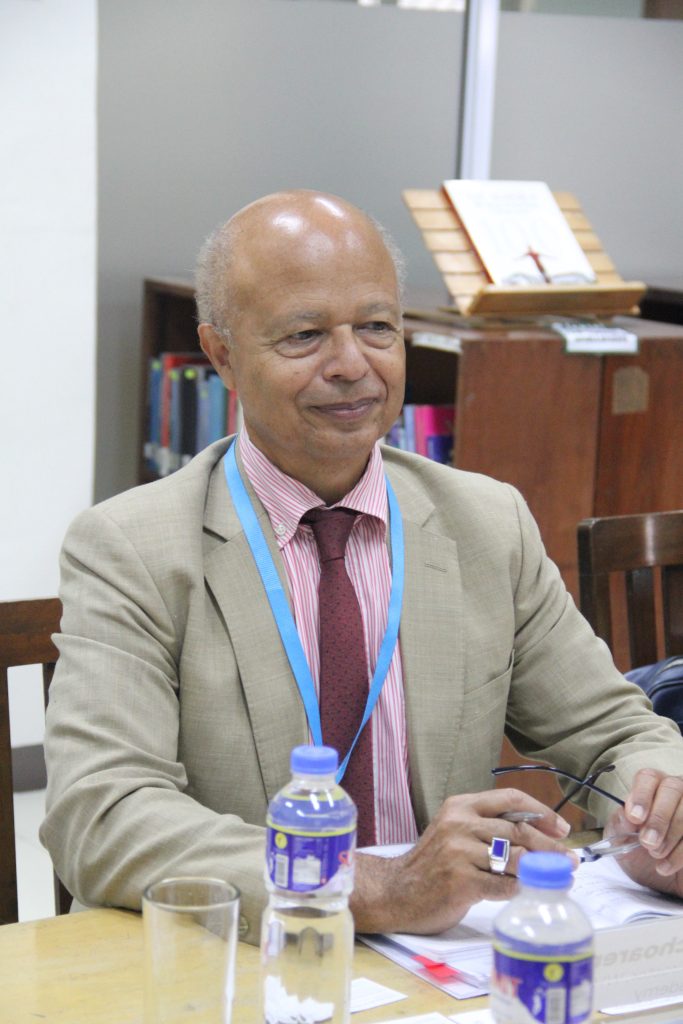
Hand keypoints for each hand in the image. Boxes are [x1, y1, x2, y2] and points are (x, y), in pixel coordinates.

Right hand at [349, 788, 572, 934]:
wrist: (396, 891)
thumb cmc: (433, 864)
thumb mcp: (455, 831)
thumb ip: (487, 827)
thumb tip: (539, 834)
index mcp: (461, 805)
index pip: (510, 798)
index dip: (541, 812)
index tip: (561, 828)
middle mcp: (460, 824)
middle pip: (518, 831)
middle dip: (550, 846)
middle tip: (569, 859)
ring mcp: (459, 852)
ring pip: (515, 859)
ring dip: (541, 870)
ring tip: (556, 877)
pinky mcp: (461, 882)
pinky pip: (503, 886)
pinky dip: (519, 890)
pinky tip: (526, 893)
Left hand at [605, 768, 682, 898]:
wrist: (654, 875)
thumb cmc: (635, 846)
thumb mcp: (619, 836)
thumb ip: (621, 823)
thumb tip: (627, 815)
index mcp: (650, 786)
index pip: (648, 777)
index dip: (641, 795)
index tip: (635, 818)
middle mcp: (675, 789)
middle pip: (672, 789)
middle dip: (659, 817)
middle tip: (647, 842)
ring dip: (671, 836)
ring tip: (655, 855)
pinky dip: (680, 853)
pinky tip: (666, 866)